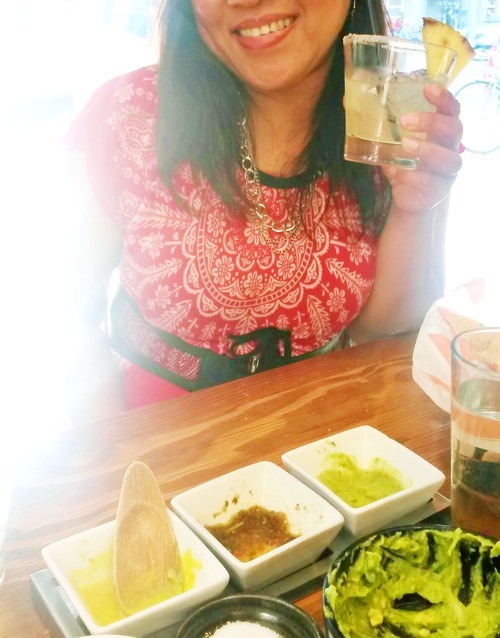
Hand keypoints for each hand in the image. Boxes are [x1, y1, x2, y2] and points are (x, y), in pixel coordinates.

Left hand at [382, 83, 462, 214]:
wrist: (407, 198)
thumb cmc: (403, 164)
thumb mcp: (388, 142)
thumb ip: (375, 124)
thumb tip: (348, 101)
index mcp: (441, 130)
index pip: (451, 109)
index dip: (444, 97)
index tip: (427, 88)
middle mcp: (450, 148)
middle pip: (454, 129)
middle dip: (432, 122)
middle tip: (406, 120)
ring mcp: (447, 170)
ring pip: (450, 158)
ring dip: (428, 149)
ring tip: (405, 144)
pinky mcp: (439, 189)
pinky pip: (432, 182)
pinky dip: (417, 176)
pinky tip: (403, 174)